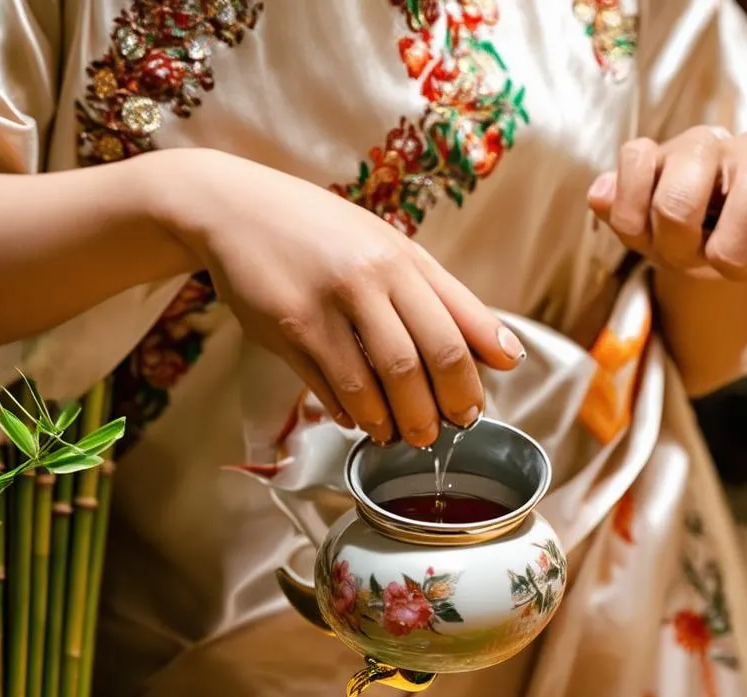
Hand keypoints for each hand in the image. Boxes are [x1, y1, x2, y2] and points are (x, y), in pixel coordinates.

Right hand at [156, 150, 524, 446]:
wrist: (238, 210)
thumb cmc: (326, 235)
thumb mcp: (394, 252)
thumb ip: (450, 302)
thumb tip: (508, 356)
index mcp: (402, 259)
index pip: (454, 331)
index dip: (469, 382)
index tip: (473, 409)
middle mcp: (366, 279)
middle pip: (418, 362)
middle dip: (435, 411)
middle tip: (438, 433)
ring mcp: (324, 306)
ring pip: (372, 384)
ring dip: (391, 422)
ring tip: (398, 434)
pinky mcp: (286, 329)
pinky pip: (327, 387)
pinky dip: (349, 413)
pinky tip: (357, 419)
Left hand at [587, 129, 746, 336]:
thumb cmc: (699, 237)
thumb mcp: (655, 236)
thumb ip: (626, 214)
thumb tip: (599, 193)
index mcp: (669, 159)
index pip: (637, 161)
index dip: (641, 219)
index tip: (658, 241)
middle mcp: (715, 147)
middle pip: (678, 202)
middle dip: (686, 248)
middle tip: (702, 260)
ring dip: (740, 255)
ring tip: (745, 266)